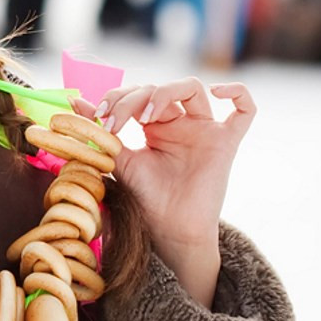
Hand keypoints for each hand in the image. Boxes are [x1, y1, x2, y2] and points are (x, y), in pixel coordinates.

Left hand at [74, 78, 254, 249]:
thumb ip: (101, 133)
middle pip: (159, 88)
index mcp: (156, 125)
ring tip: (146, 115)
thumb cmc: (146, 199)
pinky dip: (238, 93)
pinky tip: (219, 90)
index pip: (138, 93)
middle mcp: (181, 123)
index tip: (98, 117)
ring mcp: (205, 130)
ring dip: (165, 92)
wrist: (169, 231)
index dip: (117, 98)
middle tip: (113, 121)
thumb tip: (75, 104)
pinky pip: (246, 111)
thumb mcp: (118, 161)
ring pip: (192, 88)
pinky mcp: (226, 143)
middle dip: (132, 99)